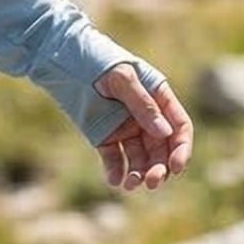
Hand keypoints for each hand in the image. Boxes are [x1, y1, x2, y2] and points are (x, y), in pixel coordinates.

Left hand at [91, 61, 193, 191]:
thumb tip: (165, 133)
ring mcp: (125, 128)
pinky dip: (116, 171)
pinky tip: (115, 181)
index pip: (178, 127)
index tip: (176, 167)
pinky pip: (114, 159)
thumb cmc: (96, 60)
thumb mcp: (121, 78)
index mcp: (157, 98)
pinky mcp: (104, 137)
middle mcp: (145, 117)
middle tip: (151, 182)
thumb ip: (142, 104)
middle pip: (161, 149)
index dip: (181, 148)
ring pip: (140, 158)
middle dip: (160, 168)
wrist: (61, 58)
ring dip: (139, 174)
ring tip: (130, 185)